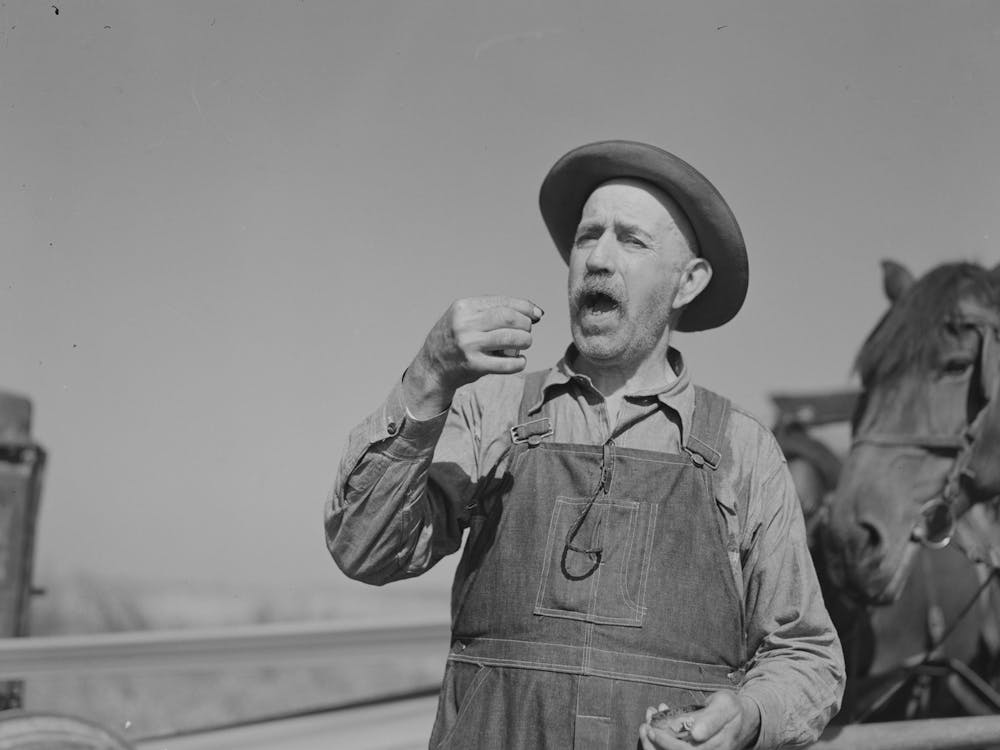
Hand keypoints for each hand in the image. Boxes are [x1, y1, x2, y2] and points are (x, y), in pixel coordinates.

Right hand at [403, 296, 542, 417]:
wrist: (432, 367)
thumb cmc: (455, 339)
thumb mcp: (465, 317)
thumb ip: (492, 312)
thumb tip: (534, 312)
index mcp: (463, 307)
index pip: (502, 302)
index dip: (525, 307)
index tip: (536, 314)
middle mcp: (464, 324)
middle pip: (509, 318)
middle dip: (526, 324)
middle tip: (527, 331)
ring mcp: (469, 345)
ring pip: (510, 338)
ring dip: (525, 341)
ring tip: (525, 344)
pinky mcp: (474, 365)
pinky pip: (506, 363)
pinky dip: (519, 362)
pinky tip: (520, 361)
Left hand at [639, 691, 759, 749]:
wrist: (746, 721)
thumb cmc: (732, 709)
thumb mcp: (725, 705)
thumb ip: (711, 719)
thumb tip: (695, 734)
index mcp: (719, 744)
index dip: (666, 743)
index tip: (652, 728)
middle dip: (656, 743)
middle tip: (644, 726)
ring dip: (656, 744)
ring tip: (647, 726)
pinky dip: (663, 743)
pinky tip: (656, 729)